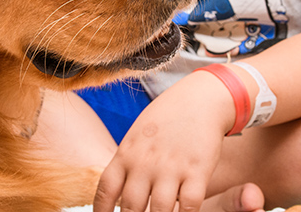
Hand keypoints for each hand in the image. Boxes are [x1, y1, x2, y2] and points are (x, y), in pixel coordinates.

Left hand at [93, 71, 235, 211]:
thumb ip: (127, 162)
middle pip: (130, 207)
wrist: (199, 98)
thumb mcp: (137, 136)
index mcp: (126, 153)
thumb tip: (116, 191)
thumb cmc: (165, 119)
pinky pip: (189, 205)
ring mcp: (171, 167)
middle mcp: (145, 162)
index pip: (106, 190)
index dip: (101, 211)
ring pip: (159, 211)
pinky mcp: (197, 171)